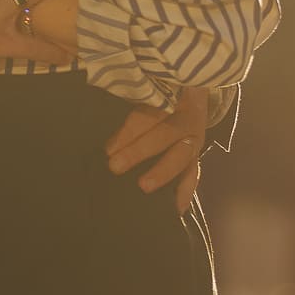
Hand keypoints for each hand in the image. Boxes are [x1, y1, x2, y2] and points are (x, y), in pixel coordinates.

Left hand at [105, 85, 207, 213]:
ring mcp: (194, 135)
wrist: (191, 87)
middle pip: (163, 134)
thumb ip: (128, 96)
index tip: (109, 148)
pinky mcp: (197, 151)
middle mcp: (185, 115)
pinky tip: (177, 208)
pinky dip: (186, 190)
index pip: (149, 114)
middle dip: (138, 151)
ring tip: (144, 186)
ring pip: (181, 154)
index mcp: (171, 95)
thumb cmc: (158, 89)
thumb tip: (97, 110)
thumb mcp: (146, 85)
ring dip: (162, 172)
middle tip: (115, 166)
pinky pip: (194, 171)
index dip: (130, 131)